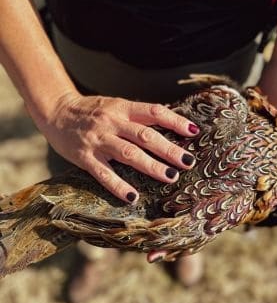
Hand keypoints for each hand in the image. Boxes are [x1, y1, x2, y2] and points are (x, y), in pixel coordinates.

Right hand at [40, 92, 198, 202]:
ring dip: (151, 166)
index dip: (175, 121)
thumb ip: (136, 115)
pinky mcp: (84, 157)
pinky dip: (119, 186)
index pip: (154, 112)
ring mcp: (98, 140)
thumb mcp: (115, 105)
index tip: (194, 132)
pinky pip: (103, 174)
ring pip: (129, 154)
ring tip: (170, 177)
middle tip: (188, 162)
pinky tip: (133, 197)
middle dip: (169, 150)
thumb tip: (167, 123)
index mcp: (122, 108)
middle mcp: (112, 122)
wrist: (57, 111)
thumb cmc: (92, 110)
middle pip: (145, 136)